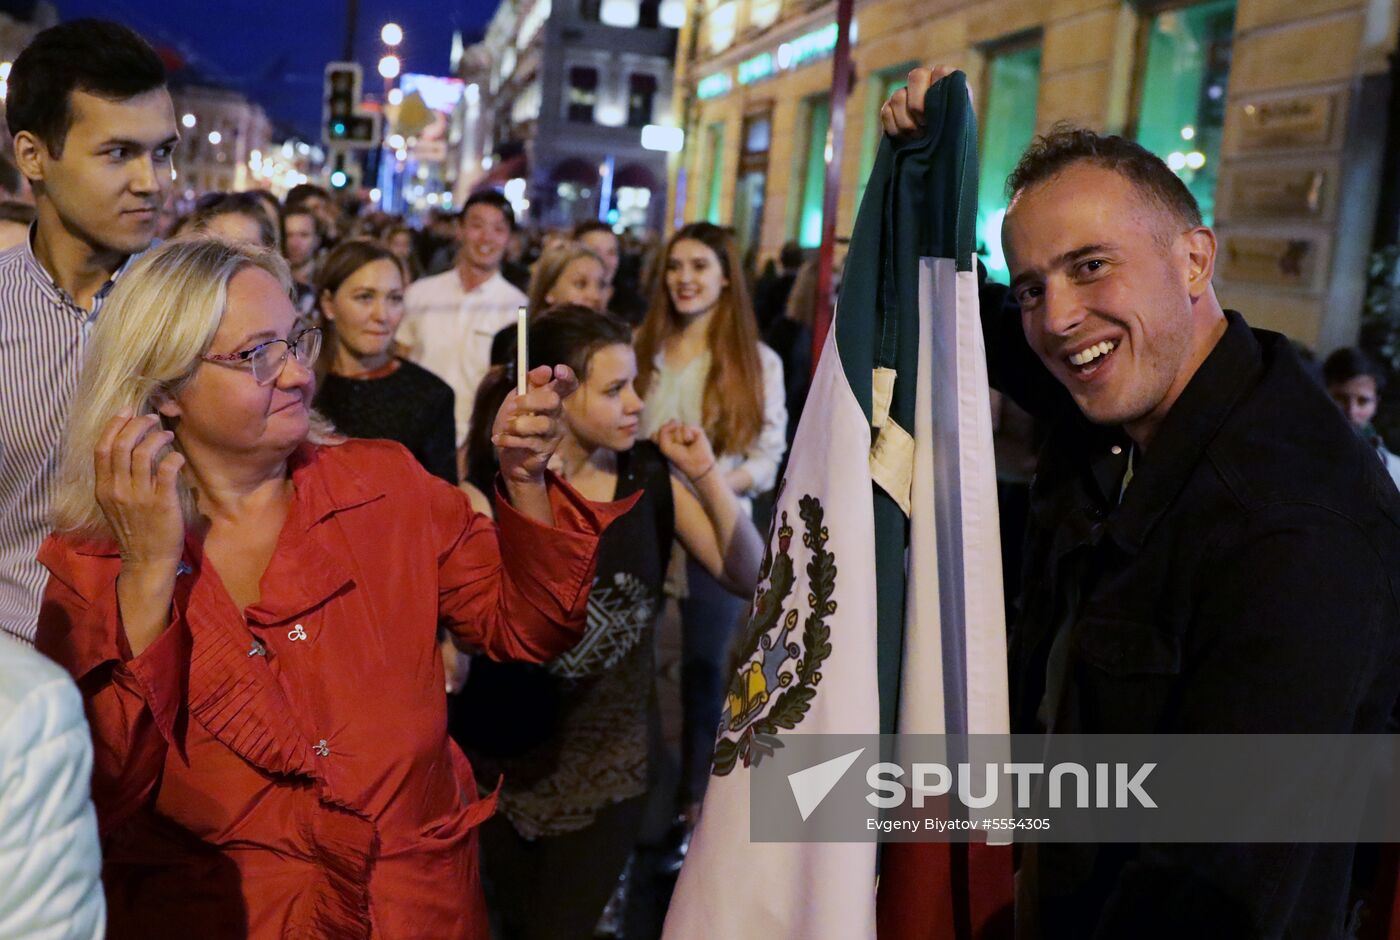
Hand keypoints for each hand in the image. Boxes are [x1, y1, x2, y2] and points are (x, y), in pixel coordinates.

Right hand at [94, 411, 184, 568]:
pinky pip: (166, 470)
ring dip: (157, 437)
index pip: (102, 449)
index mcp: (103, 489)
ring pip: (143, 453)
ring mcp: (139, 496)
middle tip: (152, 418)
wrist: (146, 560)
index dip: (114, 426)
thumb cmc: (134, 531)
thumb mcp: (114, 505)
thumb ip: (117, 480)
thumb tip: (130, 450)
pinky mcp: (162, 503)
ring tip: (167, 434)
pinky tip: (177, 456)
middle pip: (121, 445)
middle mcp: (118, 490)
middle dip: (137, 425)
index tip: (127, 411)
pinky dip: (172, 457)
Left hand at [493, 364, 577, 484]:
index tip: (558, 370)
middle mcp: (557, 414)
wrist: (510, 458)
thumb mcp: (514, 401)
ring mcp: (554, 432)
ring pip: (542, 423)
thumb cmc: (514, 426)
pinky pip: (528, 441)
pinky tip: (499, 440)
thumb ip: (528, 384)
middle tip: (512, 407)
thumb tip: (545, 369)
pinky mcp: (546, 449)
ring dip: (517, 425)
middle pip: (553, 400)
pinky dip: (509, 439)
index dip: (567, 376)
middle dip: (529, 401)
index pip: (567, 385)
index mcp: (551, 399)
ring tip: (506, 428)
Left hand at [655, 420, 717, 482]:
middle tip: (677, 447)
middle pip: (665, 427)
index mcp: (665, 438)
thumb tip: (675, 421)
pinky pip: (685, 427)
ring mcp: (683, 429)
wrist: (695, 463)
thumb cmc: (679, 457)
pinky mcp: (694, 428)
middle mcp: (673, 432)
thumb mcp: (665, 447)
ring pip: (676, 426)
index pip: (656, 433)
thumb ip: (663, 431)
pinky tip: (691, 441)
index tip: (666, 449)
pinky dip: (687, 436)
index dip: (660, 439)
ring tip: (685, 445)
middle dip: (671, 439)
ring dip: (679, 439)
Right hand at [879, 65, 967, 138]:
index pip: (939, 71)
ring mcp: (906, 93)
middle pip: (915, 75)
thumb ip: (953, 105)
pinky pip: (886, 111)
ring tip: (918, 137)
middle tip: (925, 126)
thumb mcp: (960, 122)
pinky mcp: (890, 108)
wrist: (939, 156)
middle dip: (918, 105)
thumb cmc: (954, 138)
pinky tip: (905, 138)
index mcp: (947, 80)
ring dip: (907, 122)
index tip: (938, 115)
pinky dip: (894, 128)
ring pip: (898, 96)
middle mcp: (926, 81)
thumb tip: (938, 95)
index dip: (935, 92)